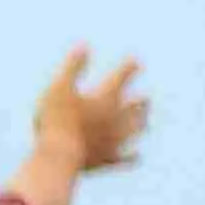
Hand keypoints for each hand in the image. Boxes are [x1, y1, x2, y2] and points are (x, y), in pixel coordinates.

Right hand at [34, 47, 150, 174]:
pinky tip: (136, 157)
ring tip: (146, 123)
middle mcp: (114, 120)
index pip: (120, 80)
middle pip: (132, 109)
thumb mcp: (59, 87)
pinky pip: (123, 159)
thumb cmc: (57, 119)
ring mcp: (112, 141)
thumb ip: (73, 67)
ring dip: (140, 126)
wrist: (59, 156)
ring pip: (132, 132)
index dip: (128, 69)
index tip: (136, 62)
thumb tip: (83, 45)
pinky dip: (130, 157)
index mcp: (104, 99)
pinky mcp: (106, 160)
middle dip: (140, 103)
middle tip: (147, 99)